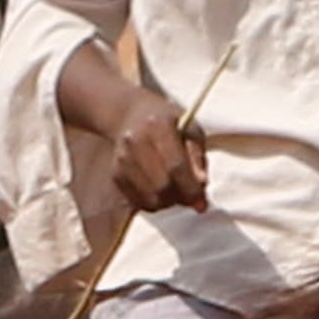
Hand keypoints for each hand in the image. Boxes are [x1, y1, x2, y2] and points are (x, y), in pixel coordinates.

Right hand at [59, 30, 202, 212]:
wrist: (130, 114)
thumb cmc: (169, 123)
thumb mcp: (190, 130)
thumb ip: (197, 157)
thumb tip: (202, 185)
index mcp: (158, 125)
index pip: (176, 165)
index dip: (191, 188)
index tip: (202, 203)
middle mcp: (135, 141)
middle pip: (161, 186)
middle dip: (180, 198)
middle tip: (191, 198)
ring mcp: (122, 158)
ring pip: (149, 198)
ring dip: (168, 202)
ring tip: (177, 192)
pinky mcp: (116, 173)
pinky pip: (138, 201)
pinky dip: (154, 203)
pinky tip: (162, 191)